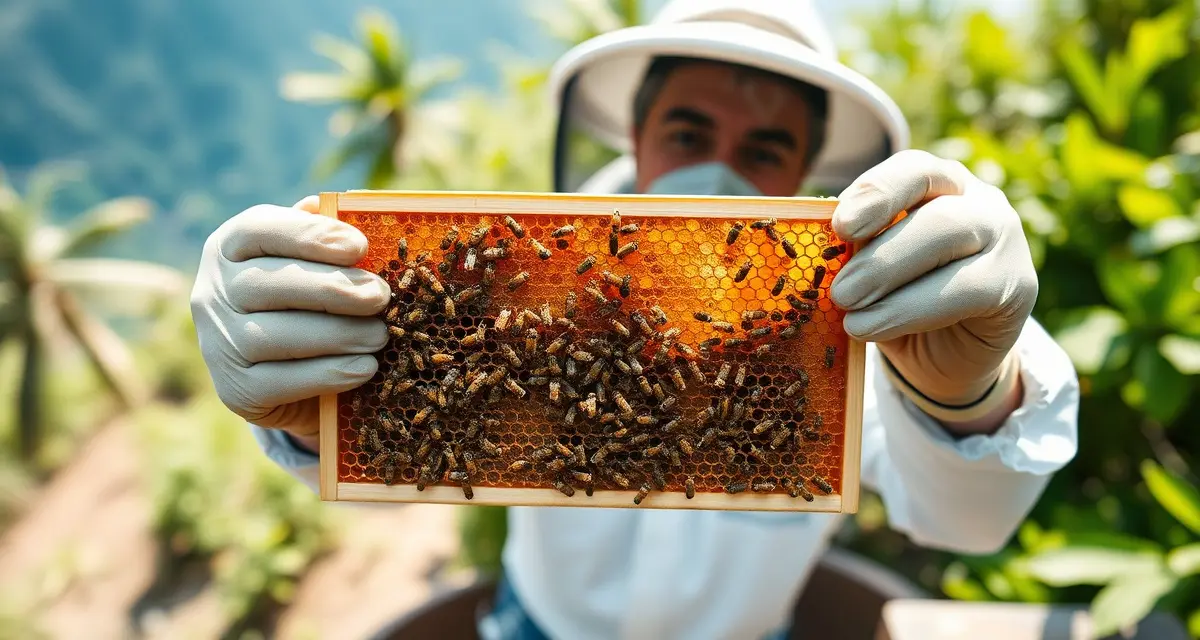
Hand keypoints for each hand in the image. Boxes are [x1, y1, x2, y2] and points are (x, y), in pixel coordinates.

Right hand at [190, 196, 390, 437]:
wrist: (293, 378)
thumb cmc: (311, 303)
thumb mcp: (315, 263)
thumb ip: (327, 236)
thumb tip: (352, 207)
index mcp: (230, 247)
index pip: (259, 230)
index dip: (309, 235)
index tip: (358, 246)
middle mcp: (213, 292)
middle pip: (269, 285)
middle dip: (333, 290)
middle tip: (380, 296)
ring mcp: (218, 344)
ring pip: (276, 336)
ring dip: (338, 334)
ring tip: (380, 335)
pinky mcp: (234, 390)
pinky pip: (282, 381)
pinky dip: (330, 374)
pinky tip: (364, 367)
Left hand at [829, 150, 1036, 424]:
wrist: (946, 355)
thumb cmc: (899, 299)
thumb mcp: (871, 267)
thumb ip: (855, 247)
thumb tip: (811, 244)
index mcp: (940, 183)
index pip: (914, 169)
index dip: (878, 191)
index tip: (841, 225)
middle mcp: (980, 202)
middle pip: (936, 211)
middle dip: (880, 252)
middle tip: (839, 290)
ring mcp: (1006, 240)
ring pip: (952, 243)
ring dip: (891, 279)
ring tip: (848, 310)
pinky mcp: (1018, 286)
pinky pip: (966, 291)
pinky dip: (910, 310)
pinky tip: (872, 328)